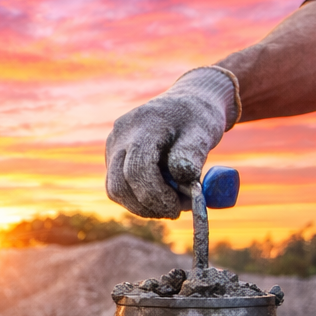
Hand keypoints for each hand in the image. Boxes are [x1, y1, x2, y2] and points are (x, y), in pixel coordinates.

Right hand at [106, 67, 238, 218]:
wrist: (186, 102)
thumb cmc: (197, 118)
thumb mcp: (204, 131)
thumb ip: (192, 153)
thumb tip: (183, 178)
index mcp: (143, 124)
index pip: (137, 169)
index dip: (155, 195)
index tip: (177, 209)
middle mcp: (120, 135)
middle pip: (119, 184)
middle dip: (147, 206)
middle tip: (174, 213)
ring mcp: (112, 146)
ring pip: (115, 190)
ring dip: (141, 206)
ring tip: (170, 206)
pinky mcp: (112, 157)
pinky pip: (118, 187)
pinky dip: (137, 199)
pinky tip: (159, 198)